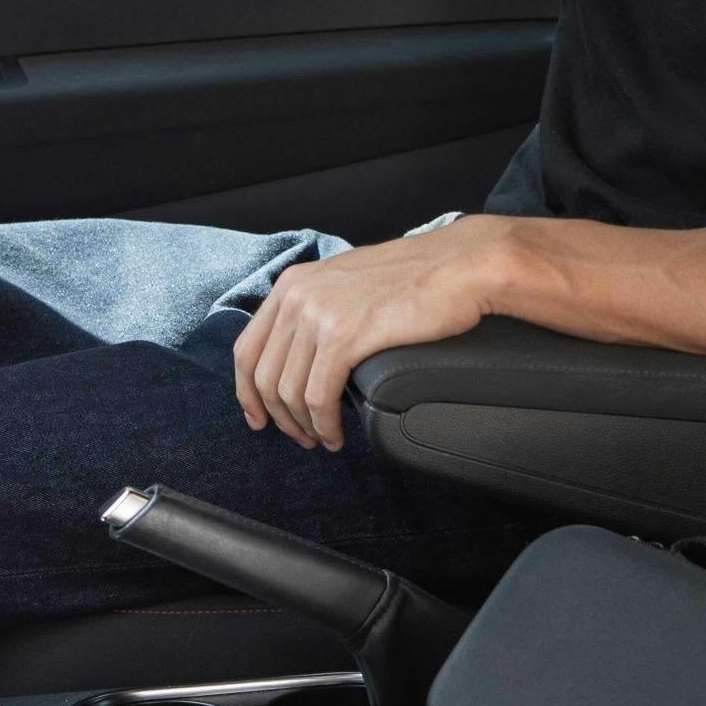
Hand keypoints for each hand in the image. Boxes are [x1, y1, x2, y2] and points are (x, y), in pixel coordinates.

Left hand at [232, 219, 506, 450]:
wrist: (459, 266)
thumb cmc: (417, 277)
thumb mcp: (349, 282)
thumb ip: (319, 307)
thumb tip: (305, 351)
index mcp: (293, 283)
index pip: (247, 348)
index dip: (247, 392)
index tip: (259, 417)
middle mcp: (297, 296)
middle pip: (263, 376)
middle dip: (278, 417)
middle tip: (301, 438)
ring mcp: (318, 314)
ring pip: (288, 391)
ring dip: (303, 426)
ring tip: (323, 439)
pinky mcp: (344, 335)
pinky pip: (318, 395)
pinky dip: (323, 424)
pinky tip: (335, 434)